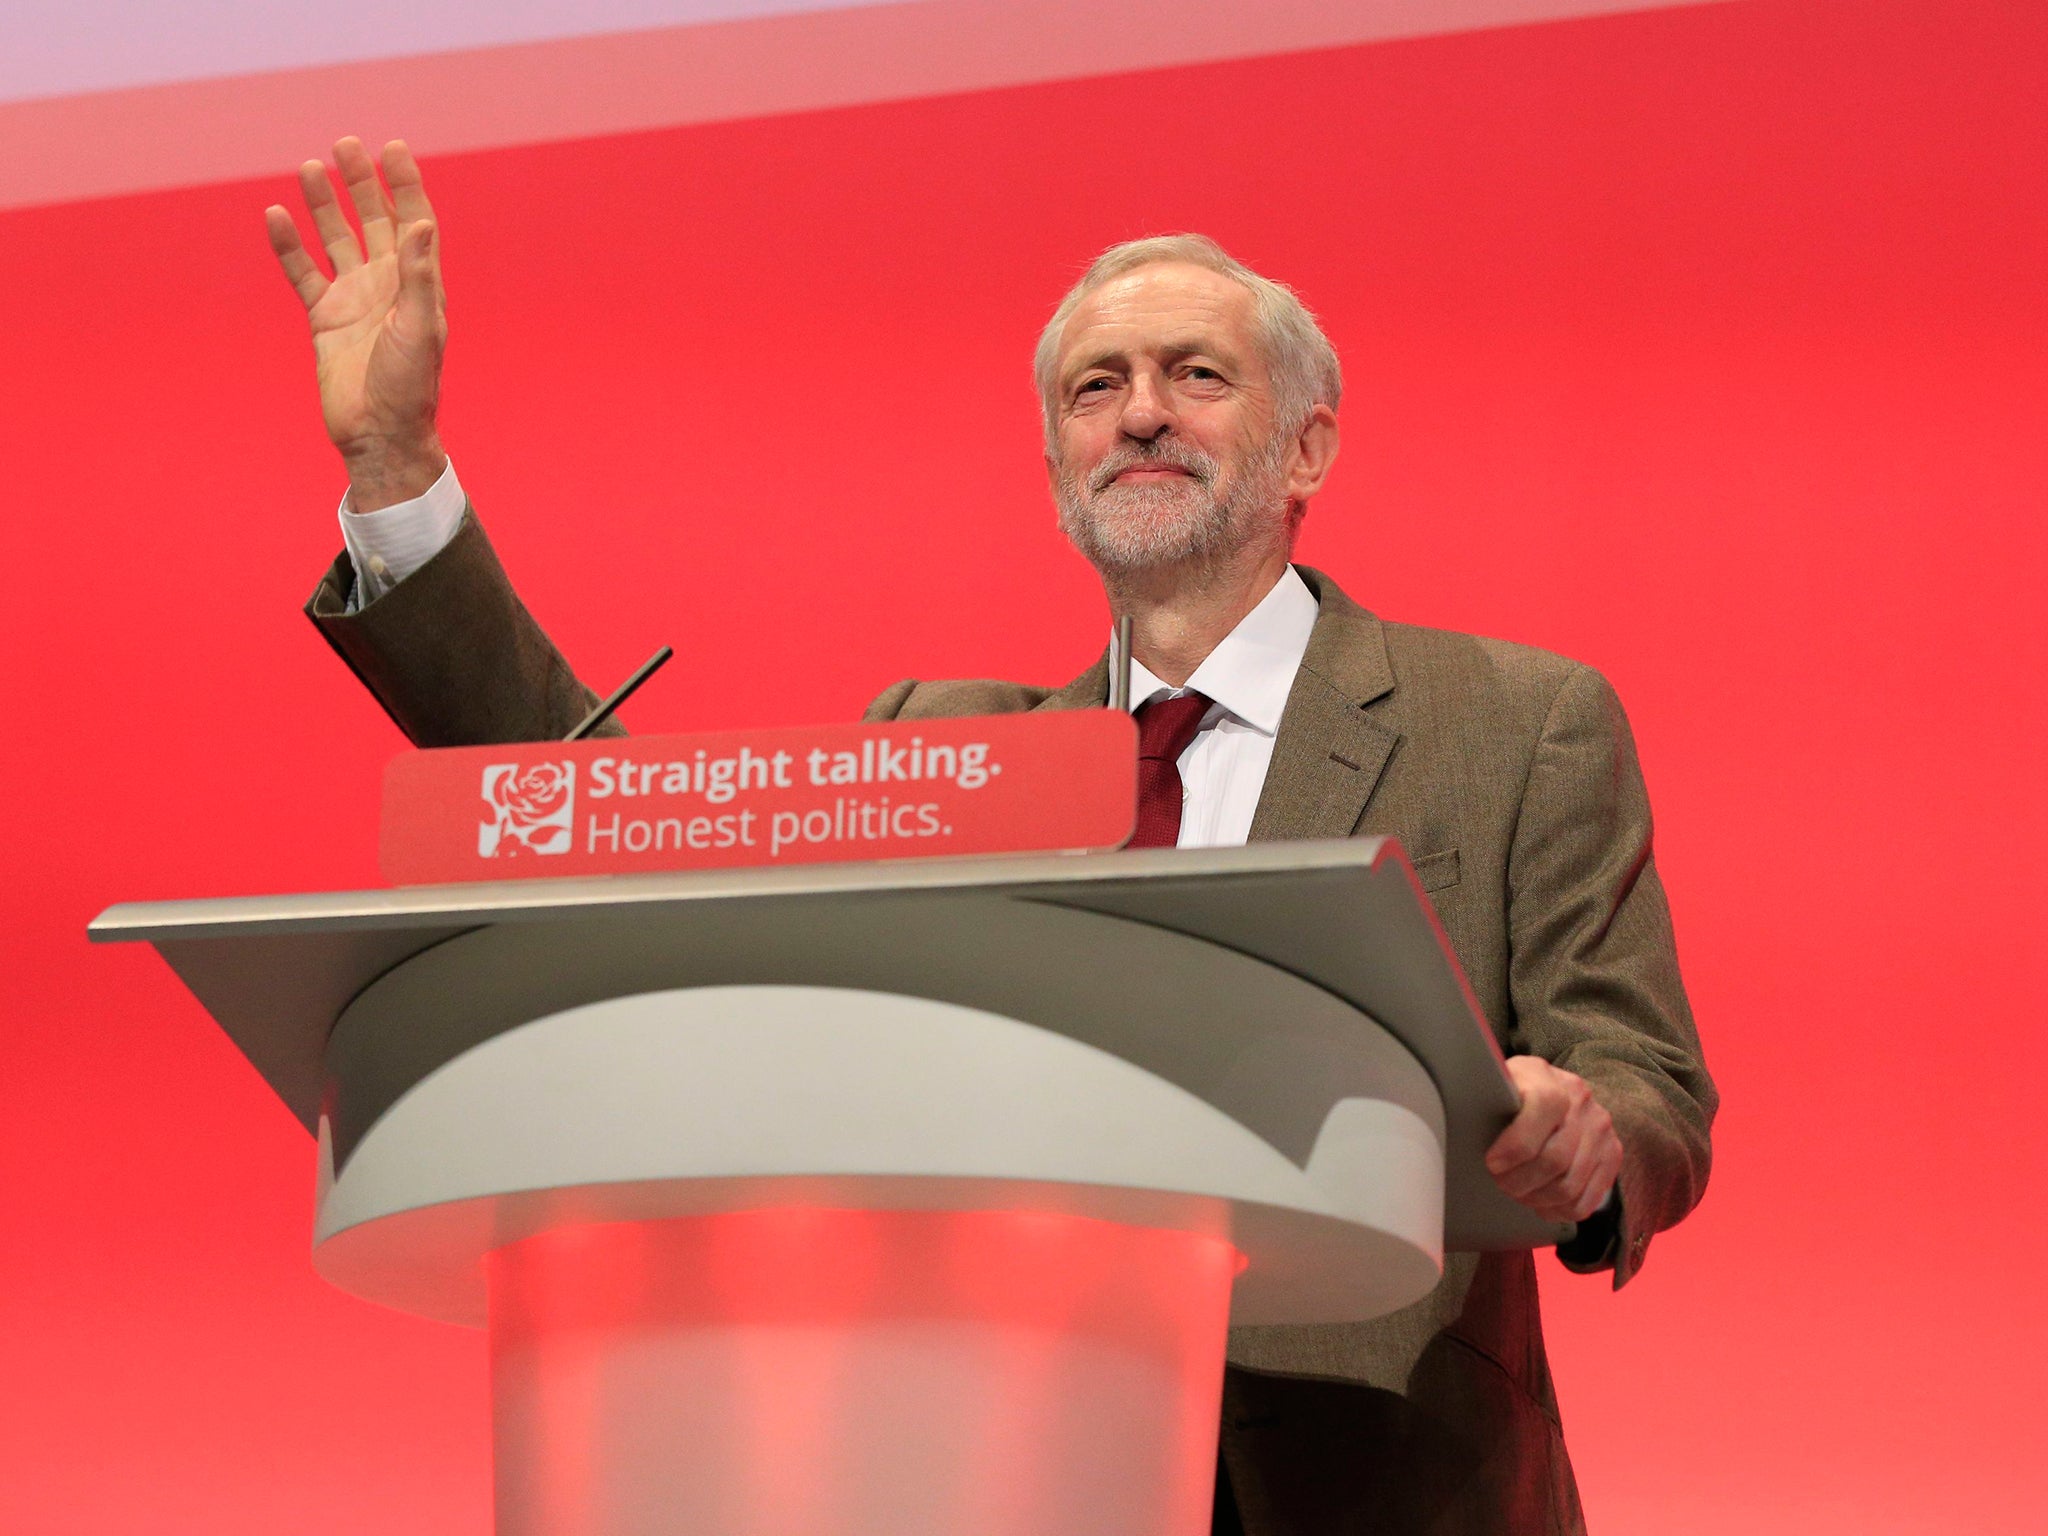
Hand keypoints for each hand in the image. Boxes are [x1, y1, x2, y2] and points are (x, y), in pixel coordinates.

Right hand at [265, 137, 447, 510]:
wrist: (379, 435)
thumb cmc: (410, 387)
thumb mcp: (420, 328)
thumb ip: (420, 276)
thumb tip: (421, 223)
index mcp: (419, 285)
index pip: (413, 222)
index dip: (404, 185)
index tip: (390, 148)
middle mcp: (387, 286)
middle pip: (373, 221)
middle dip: (361, 184)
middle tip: (345, 145)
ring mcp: (354, 299)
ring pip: (336, 240)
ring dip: (323, 205)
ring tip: (309, 168)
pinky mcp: (324, 318)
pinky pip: (303, 273)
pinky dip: (289, 246)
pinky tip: (275, 215)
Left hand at [1484, 1056, 1622, 1223]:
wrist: (1558, 1091)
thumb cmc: (1516, 1094)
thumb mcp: (1500, 1084)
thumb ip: (1489, 1096)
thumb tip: (1461, 1111)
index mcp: (1550, 1081)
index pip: (1543, 1109)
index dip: (1515, 1145)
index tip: (1492, 1162)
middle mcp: (1583, 1103)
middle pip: (1555, 1159)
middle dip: (1520, 1181)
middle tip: (1500, 1183)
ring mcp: (1601, 1131)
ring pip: (1570, 1185)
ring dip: (1537, 1198)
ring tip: (1517, 1193)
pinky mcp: (1612, 1155)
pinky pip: (1588, 1199)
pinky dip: (1559, 1211)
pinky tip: (1540, 1204)